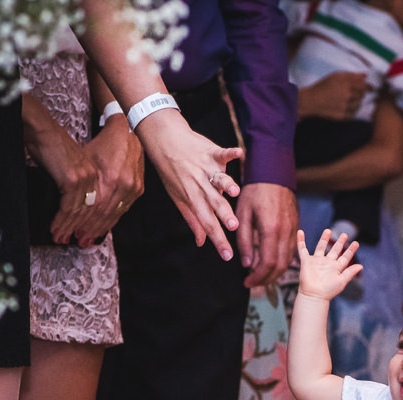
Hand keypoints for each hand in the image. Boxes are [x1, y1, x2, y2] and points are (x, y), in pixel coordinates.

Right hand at [23, 98, 99, 243]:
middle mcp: (97, 178)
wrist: (42, 130)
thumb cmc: (54, 147)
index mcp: (100, 176)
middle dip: (84, 230)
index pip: (102, 206)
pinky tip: (55, 228)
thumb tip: (76, 205)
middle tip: (75, 242)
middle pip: (94, 212)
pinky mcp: (73, 179)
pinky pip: (69, 207)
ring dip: (69, 227)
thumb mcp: (73, 168)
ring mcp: (86, 179)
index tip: (87, 235)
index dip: (95, 223)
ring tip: (61, 237)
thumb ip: (79, 185)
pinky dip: (61, 220)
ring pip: (81, 211)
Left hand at [75, 117, 143, 246]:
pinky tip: (103, 228)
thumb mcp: (87, 157)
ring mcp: (132, 189)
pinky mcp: (137, 190)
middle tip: (77, 241)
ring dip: (100, 229)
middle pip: (102, 215)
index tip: (69, 231)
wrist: (129, 133)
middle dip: (88, 230)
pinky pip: (123, 210)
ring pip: (114, 215)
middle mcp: (122, 185)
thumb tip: (67, 200)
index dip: (79, 222)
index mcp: (108, 177)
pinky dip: (112, 221)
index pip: (91, 208)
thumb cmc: (105, 143)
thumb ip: (82, 181)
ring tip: (88, 239)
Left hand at [133, 109, 243, 259]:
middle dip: (225, 214)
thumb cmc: (171, 171)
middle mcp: (199, 185)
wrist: (162, 140)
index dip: (217, 240)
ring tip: (235, 192)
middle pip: (214, 202)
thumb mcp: (178, 198)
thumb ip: (193, 220)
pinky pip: (222, 153)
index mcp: (193, 199)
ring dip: (227, 185)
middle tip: (234, 226)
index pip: (207, 223)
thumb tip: (200, 242)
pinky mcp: (210, 152)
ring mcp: (205, 168)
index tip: (228, 256)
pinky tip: (239, 153)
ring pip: (218, 179)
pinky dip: (230, 153)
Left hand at [236, 182, 298, 286]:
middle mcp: (286, 233)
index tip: (247, 283)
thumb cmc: (254, 192)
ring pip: (288, 261)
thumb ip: (243, 241)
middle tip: (253, 284)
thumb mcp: (242, 215)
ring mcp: (294, 231)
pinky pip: (292, 251)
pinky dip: (282, 262)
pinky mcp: (297, 228)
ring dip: (275, 273)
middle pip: (280, 267)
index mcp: (271, 230)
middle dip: (266, 279)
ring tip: (261, 276)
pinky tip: (271, 263)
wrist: (274, 174)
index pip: (267, 264)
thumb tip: (246, 264)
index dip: (257, 278)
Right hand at [296, 228, 361, 300]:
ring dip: (324, 239)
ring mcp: (317, 261)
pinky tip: (300, 231)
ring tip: (328, 230)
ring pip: (321, 247)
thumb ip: (350, 272)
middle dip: (340, 242)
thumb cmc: (328, 291)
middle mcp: (327, 263)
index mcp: (336, 268)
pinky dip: (300, 240)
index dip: (351, 250)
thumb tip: (361, 266)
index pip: (345, 257)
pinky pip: (302, 249)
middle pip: (334, 250)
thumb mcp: (342, 281)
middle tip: (345, 234)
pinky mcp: (306, 261)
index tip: (356, 243)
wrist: (313, 295)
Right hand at [298, 72, 368, 120]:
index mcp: (346, 84)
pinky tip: (343, 107)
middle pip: (362, 95)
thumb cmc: (323, 86)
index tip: (369, 88)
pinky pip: (353, 114)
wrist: (311, 101)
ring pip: (358, 105)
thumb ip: (351, 75)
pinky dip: (350, 111)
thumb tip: (365, 76)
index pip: (364, 86)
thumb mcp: (335, 76)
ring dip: (355, 103)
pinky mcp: (343, 116)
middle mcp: (347, 95)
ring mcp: (345, 106)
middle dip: (359, 94)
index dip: (368, 87)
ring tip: (345, 100)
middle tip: (351, 93)